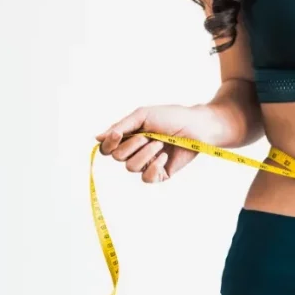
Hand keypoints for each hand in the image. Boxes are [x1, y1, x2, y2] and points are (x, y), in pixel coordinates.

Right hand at [96, 105, 215, 183]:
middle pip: (117, 157)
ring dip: (146, 153)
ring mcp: (147, 163)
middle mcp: (135, 151)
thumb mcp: (143, 116)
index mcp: (129, 137)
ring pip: (131, 167)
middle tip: (150, 135)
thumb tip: (97, 138)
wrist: (197, 127)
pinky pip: (146, 178)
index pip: (107, 148)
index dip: (109, 144)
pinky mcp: (160, 174)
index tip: (118, 135)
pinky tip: (165, 157)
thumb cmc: (172, 117)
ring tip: (161, 144)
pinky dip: (154, 166)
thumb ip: (121, 127)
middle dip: (132, 145)